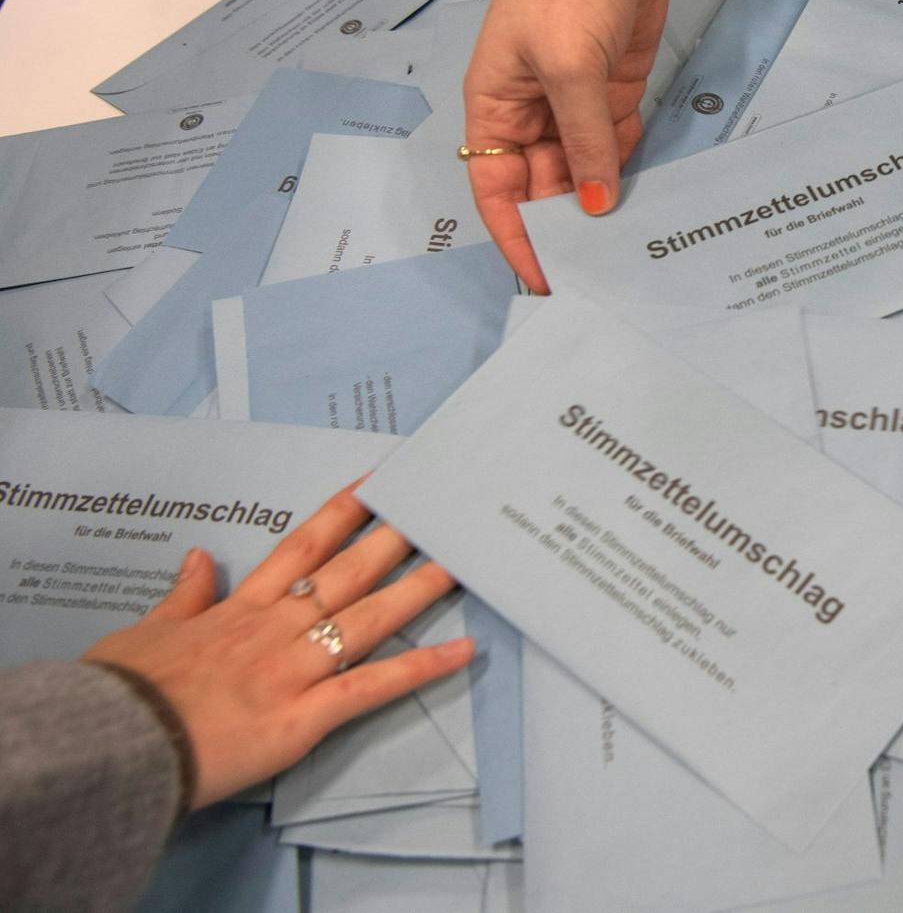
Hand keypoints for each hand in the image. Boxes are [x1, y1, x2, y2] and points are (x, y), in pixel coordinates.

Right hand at [82, 482, 469, 809]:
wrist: (110, 747)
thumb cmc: (120, 695)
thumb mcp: (142, 632)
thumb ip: (182, 596)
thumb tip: (200, 556)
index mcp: (237, 609)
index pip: (301, 548)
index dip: (342, 514)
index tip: (376, 486)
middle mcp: (274, 629)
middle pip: (346, 574)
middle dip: (394, 541)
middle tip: (436, 511)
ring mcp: (293, 670)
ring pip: (369, 619)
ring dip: (418, 590)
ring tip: (459, 565)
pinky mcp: (304, 717)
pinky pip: (373, 687)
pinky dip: (421, 669)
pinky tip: (461, 652)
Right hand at [463, 0, 670, 292]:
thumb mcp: (568, 68)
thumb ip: (584, 141)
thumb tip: (594, 204)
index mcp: (496, 110)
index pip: (498, 191)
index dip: (518, 237)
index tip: (545, 278)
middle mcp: (532, 115)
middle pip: (547, 188)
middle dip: (570, 225)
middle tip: (606, 271)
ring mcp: (575, 103)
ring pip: (587, 169)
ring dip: (605, 199)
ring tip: (634, 246)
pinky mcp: (615, 91)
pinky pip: (618, 144)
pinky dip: (631, 168)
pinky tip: (651, 197)